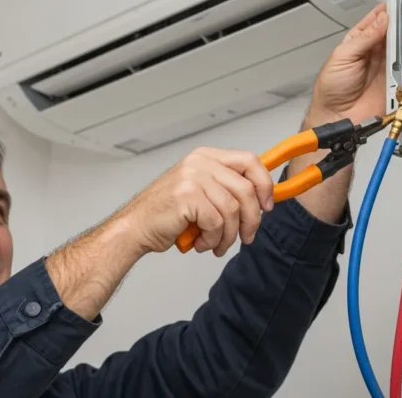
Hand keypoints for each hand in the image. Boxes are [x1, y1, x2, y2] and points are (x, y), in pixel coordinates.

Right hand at [119, 148, 274, 255]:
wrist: (134, 227)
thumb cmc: (167, 213)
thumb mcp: (201, 191)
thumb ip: (227, 188)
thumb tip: (261, 198)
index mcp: (206, 157)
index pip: (249, 160)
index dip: (264, 184)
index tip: (267, 205)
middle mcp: (200, 162)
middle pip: (246, 189)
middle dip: (251, 219)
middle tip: (247, 236)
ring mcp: (192, 177)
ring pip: (233, 210)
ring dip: (229, 235)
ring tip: (218, 245)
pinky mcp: (187, 196)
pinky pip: (216, 222)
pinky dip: (213, 239)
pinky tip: (201, 243)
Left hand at [309, 3, 387, 123]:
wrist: (336, 116)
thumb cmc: (332, 88)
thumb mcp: (343, 57)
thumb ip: (363, 38)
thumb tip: (382, 19)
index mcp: (360, 40)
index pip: (377, 19)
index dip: (388, 10)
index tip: (399, 0)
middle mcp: (376, 52)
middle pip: (394, 33)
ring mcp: (387, 67)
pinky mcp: (395, 82)